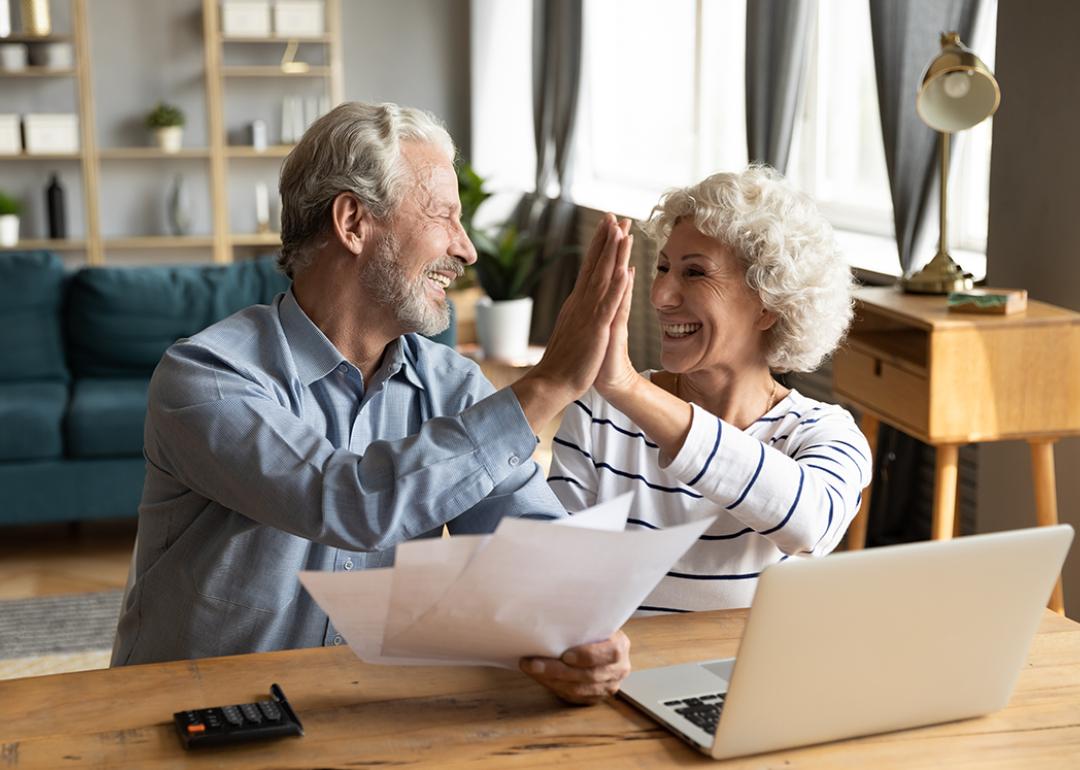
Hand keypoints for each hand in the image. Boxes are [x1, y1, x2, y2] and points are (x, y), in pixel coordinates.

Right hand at [511, 215, 633, 431]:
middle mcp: (581, 303)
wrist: (551, 383)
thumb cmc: (564, 362)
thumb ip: (579, 313)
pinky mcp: (596, 329)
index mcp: (577, 303)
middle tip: (615, 215)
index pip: (589, 268)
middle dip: (606, 239)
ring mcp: (588, 314)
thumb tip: (582, 301)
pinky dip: (616, 286)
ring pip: (602, 278)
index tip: (608, 225)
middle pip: (595, 265)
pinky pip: (608, 304)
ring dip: (612, 254)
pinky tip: (624, 270)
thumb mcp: (573, 330)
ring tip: (622, 231)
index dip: (599, 246)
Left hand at [519, 630, 631, 704]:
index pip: (610, 653)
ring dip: (551, 681)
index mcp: (621, 646)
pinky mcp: (596, 698)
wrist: (597, 643)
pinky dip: (554, 688)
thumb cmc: (590, 629)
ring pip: (579, 690)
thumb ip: (582, 623)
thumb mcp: (593, 621)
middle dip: (558, 670)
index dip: (588, 656)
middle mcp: (619, 669)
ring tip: (532, 670)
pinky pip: (573, 698)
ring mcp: (609, 686)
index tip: (565, 655)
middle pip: (589, 675)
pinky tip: (540, 678)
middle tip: (533, 664)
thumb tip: (552, 618)